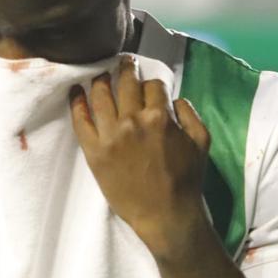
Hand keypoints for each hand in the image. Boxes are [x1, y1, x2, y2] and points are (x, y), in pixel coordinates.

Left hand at [70, 55, 212, 261]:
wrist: (165, 215)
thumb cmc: (186, 180)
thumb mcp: (202, 142)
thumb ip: (191, 114)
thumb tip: (175, 99)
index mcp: (160, 117)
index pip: (153, 86)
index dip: (153, 84)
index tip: (150, 87)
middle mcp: (133, 121)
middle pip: (125, 83)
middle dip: (125, 68)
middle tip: (123, 62)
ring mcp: (111, 135)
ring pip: (100, 95)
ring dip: (100, 79)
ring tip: (99, 73)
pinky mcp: (95, 152)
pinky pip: (81, 121)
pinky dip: (76, 103)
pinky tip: (75, 91)